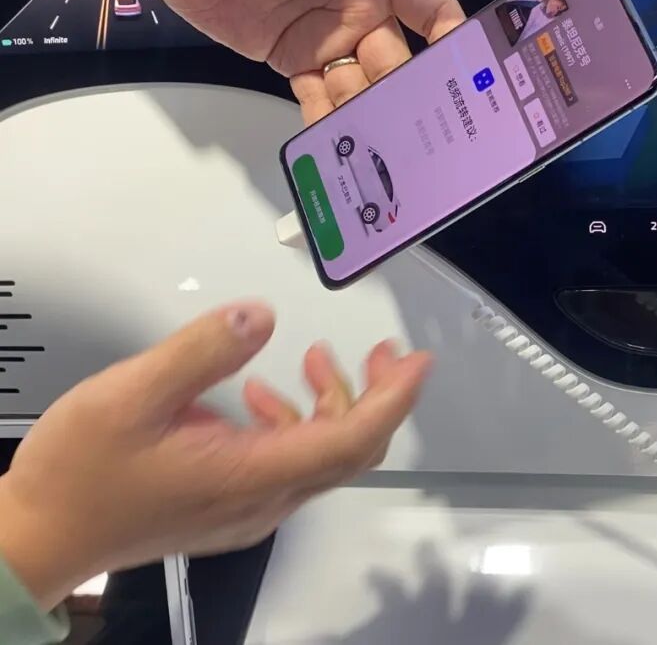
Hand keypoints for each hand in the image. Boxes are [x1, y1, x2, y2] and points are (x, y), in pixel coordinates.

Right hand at [0, 301, 429, 610]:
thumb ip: (202, 351)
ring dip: (329, 404)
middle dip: (374, 395)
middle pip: (349, 449)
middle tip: (382, 351)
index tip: (417, 362)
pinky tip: (257, 395)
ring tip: (316, 358)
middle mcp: (265, 500)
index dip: (393, 399)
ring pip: (319, 455)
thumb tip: (261, 315)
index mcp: (253, 475)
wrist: (36, 542)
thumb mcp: (130, 396)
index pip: (352, 439)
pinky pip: (286, 464)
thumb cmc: (78, 475)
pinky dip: (290, 423)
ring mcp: (249, 509)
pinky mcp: (230, 507)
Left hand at [150, 0, 465, 124]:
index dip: (452, 39)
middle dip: (407, 94)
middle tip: (417, 130)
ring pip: (361, 86)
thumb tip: (424, 4)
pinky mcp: (290, 60)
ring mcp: (324, 37)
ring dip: (370, 115)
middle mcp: (358, 8)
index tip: (469, 74)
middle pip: (397, 61)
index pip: (431, 8)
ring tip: (380, 147)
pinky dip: (330, 123)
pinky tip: (341, 144)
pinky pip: (320, 99)